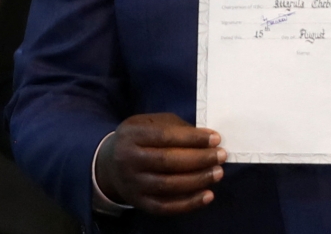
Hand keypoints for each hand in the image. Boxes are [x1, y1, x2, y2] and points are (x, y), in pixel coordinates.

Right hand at [94, 113, 225, 215]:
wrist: (109, 165)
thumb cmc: (139, 138)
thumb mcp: (150, 123)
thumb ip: (176, 127)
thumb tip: (207, 137)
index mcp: (132, 134)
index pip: (165, 136)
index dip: (192, 138)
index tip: (216, 138)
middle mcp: (129, 160)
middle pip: (167, 161)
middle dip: (199, 159)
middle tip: (221, 156)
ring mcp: (133, 184)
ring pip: (168, 185)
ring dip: (198, 180)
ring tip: (218, 173)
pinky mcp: (139, 203)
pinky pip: (165, 206)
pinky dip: (188, 203)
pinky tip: (207, 195)